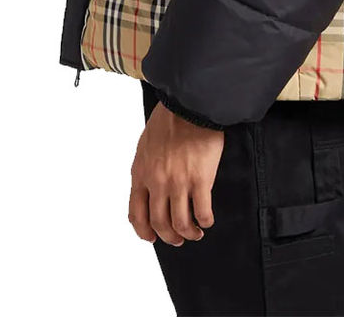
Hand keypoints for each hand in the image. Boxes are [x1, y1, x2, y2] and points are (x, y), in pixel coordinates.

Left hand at [128, 101, 223, 245]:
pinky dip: (205, 221)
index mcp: (141, 173)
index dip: (144, 231)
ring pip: (180, 223)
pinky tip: (208, 220)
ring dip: (188, 233)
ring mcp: (178, 182)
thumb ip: (146, 167)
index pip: (136, 214)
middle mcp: (157, 182)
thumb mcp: (146, 144)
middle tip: (178, 239)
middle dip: (169, 236)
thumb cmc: (169, 118)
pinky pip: (202, 211)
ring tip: (195, 232)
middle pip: (159, 223)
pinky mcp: (200, 179)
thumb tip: (150, 184)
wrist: (189, 104)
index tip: (152, 236)